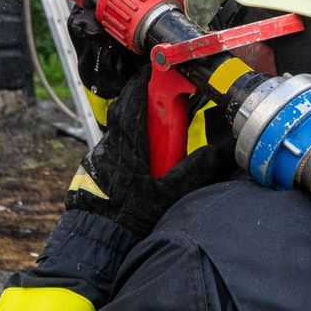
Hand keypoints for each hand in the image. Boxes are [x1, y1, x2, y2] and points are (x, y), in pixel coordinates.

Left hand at [64, 70, 232, 236]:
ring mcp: (100, 155)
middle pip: (126, 112)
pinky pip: (115, 147)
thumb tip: (214, 152)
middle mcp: (110, 145)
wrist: (95, 239)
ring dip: (138, 126)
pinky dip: (130, 144)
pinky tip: (143, 158)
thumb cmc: (127, 218)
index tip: (158, 71)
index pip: (134, 102)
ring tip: (160, 133)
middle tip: (166, 99)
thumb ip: (191, 172)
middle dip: (145, 102)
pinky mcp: (96, 168)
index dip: (145, 83)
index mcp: (127, 144)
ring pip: (120, 130)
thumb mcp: (167, 196)